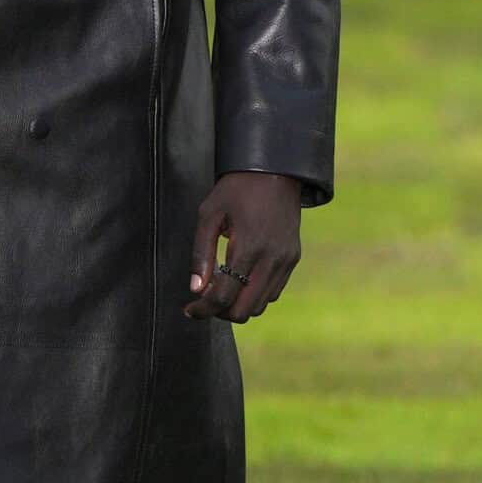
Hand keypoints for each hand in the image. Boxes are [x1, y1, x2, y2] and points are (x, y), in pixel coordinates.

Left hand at [185, 171, 302, 323]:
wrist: (275, 171)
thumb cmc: (236, 190)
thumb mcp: (209, 215)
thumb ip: (201, 253)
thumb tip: (195, 288)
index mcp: (248, 247)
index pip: (223, 296)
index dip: (202, 309)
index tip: (189, 309)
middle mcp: (271, 259)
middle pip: (244, 310)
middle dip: (220, 312)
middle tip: (204, 300)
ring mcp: (285, 260)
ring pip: (260, 305)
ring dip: (238, 304)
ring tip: (221, 286)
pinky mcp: (292, 258)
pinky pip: (273, 292)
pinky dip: (254, 294)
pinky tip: (240, 278)